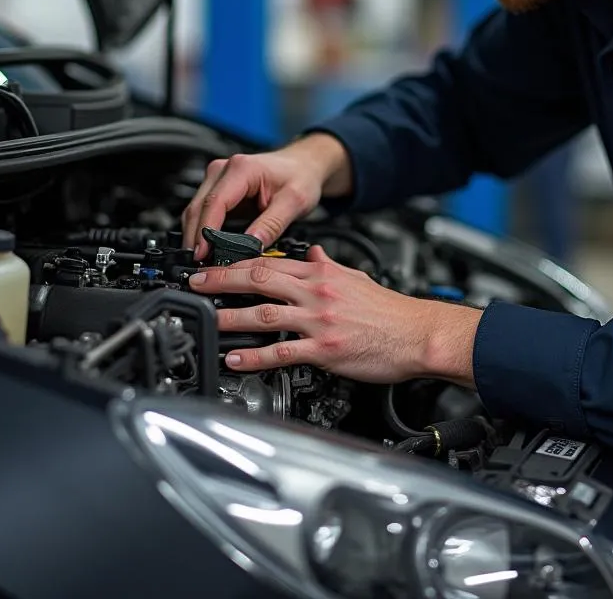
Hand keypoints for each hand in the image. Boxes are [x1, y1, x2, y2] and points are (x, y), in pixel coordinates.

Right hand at [182, 134, 351, 258]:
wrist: (302, 165)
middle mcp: (224, 170)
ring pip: (195, 212)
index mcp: (242, 168)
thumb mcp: (295, 201)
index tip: (203, 254)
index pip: (214, 203)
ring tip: (206, 263)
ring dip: (197, 237)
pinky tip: (210, 250)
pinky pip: (202, 214)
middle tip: (202, 267)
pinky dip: (203, 233)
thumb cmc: (300, 176)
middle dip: (196, 239)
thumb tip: (251, 246)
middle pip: (198, 208)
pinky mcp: (217, 190)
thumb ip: (272, 224)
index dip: (205, 232)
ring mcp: (217, 179)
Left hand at [188, 246, 482, 385]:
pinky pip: (282, 352)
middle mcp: (316, 293)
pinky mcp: (324, 349)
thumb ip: (328, 266)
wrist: (416, 333)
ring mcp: (318, 321)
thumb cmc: (388, 311)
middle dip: (223, 281)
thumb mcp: (355, 276)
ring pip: (265, 314)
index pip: (271, 261)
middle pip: (260, 280)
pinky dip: (254, 356)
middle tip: (196, 284)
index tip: (215, 265)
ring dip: (231, 317)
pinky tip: (236, 359)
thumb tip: (312, 254)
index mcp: (322, 273)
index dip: (238, 262)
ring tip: (207, 320)